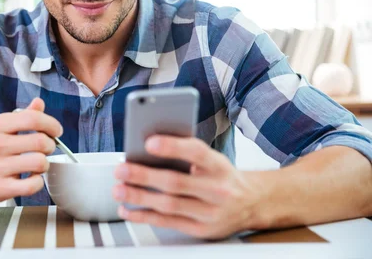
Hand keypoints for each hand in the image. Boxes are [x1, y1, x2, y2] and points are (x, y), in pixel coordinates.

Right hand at [0, 98, 61, 202]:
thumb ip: (21, 116)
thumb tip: (39, 103)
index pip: (33, 119)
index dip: (51, 124)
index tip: (56, 131)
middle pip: (41, 142)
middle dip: (50, 145)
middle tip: (46, 148)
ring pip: (40, 163)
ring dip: (44, 163)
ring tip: (37, 163)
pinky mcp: (0, 189)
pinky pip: (33, 185)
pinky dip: (38, 181)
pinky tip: (30, 177)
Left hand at [113, 136, 261, 239]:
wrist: (252, 203)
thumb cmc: (222, 176)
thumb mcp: (213, 160)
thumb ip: (187, 154)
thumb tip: (146, 149)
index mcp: (219, 165)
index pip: (196, 152)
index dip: (172, 147)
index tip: (148, 142)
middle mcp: (217, 189)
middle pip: (176, 182)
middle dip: (144, 176)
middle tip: (122, 170)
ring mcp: (210, 212)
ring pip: (168, 205)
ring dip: (139, 197)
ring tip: (119, 189)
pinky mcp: (201, 230)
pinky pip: (167, 223)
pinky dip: (144, 216)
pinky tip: (127, 209)